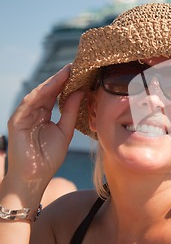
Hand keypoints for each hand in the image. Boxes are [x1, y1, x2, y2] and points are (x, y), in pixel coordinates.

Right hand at [6, 65, 82, 191]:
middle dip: (61, 78)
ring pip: (38, 94)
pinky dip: (40, 94)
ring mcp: (24, 115)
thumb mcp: (65, 131)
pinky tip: (52, 86)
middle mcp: (34, 112)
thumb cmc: (49, 157)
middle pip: (48, 91)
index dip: (67, 83)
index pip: (56, 95)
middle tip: (75, 65)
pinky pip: (29, 104)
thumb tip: (80, 91)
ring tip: (66, 72)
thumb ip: (70, 111)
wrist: (34, 178)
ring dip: (52, 82)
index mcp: (45, 114)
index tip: (81, 72)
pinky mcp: (17, 121)